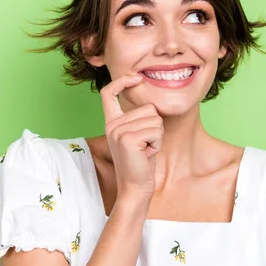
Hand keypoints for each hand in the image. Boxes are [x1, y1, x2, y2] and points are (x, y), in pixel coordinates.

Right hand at [99, 73, 162, 200]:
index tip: (136, 78)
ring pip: (155, 120)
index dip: (122, 81)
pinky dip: (157, 143)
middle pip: (148, 108)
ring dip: (157, 136)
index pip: (109, 93)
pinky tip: (146, 154)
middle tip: (144, 145)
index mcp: (111, 122)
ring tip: (145, 150)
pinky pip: (156, 131)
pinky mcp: (128, 139)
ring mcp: (118, 131)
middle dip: (155, 127)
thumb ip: (139, 118)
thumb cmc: (141, 162)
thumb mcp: (137, 135)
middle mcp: (112, 125)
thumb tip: (150, 101)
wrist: (135, 187)